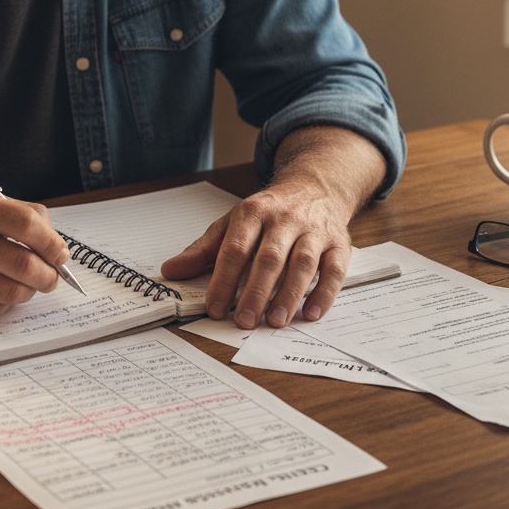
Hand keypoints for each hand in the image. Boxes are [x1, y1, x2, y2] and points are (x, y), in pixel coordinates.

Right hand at [0, 191, 72, 318]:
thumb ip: (16, 215)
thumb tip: (55, 242)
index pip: (27, 223)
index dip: (52, 242)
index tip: (60, 253)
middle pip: (23, 263)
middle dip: (48, 275)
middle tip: (52, 277)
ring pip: (11, 291)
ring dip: (28, 292)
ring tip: (26, 285)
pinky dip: (3, 303)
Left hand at [160, 126, 385, 327]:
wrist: (314, 187)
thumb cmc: (267, 213)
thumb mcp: (231, 223)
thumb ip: (202, 250)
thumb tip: (170, 271)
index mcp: (252, 212)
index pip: (235, 248)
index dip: (224, 279)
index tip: (214, 307)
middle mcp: (284, 219)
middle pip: (269, 257)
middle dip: (255, 291)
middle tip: (242, 320)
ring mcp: (313, 230)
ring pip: (302, 263)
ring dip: (288, 295)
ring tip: (273, 321)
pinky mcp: (338, 243)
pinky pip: (334, 269)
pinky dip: (324, 293)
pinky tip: (311, 314)